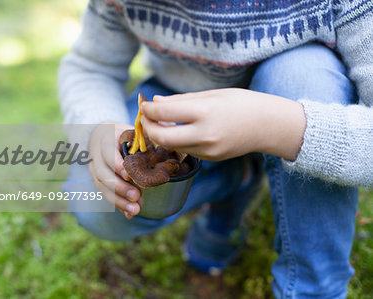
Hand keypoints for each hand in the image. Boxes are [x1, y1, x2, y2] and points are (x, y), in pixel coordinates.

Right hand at [88, 122, 141, 218]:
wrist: (105, 135)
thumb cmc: (127, 134)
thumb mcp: (134, 131)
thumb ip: (147, 140)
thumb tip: (167, 144)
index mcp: (107, 136)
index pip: (107, 150)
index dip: (116, 164)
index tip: (129, 175)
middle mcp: (97, 153)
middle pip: (102, 172)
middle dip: (119, 187)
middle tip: (136, 196)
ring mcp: (94, 167)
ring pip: (101, 186)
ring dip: (118, 200)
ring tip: (135, 209)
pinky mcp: (97, 179)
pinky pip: (105, 194)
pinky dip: (118, 204)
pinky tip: (129, 213)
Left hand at [141, 88, 305, 160]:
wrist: (268, 126)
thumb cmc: (241, 103)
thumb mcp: (211, 95)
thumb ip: (180, 100)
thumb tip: (155, 102)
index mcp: (205, 113)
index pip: (164, 112)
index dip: (149, 109)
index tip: (144, 104)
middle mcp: (205, 135)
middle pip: (161, 137)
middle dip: (148, 127)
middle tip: (145, 117)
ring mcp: (208, 150)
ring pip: (171, 146)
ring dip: (161, 134)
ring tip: (161, 121)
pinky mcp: (210, 159)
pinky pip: (185, 150)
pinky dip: (176, 141)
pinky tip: (179, 130)